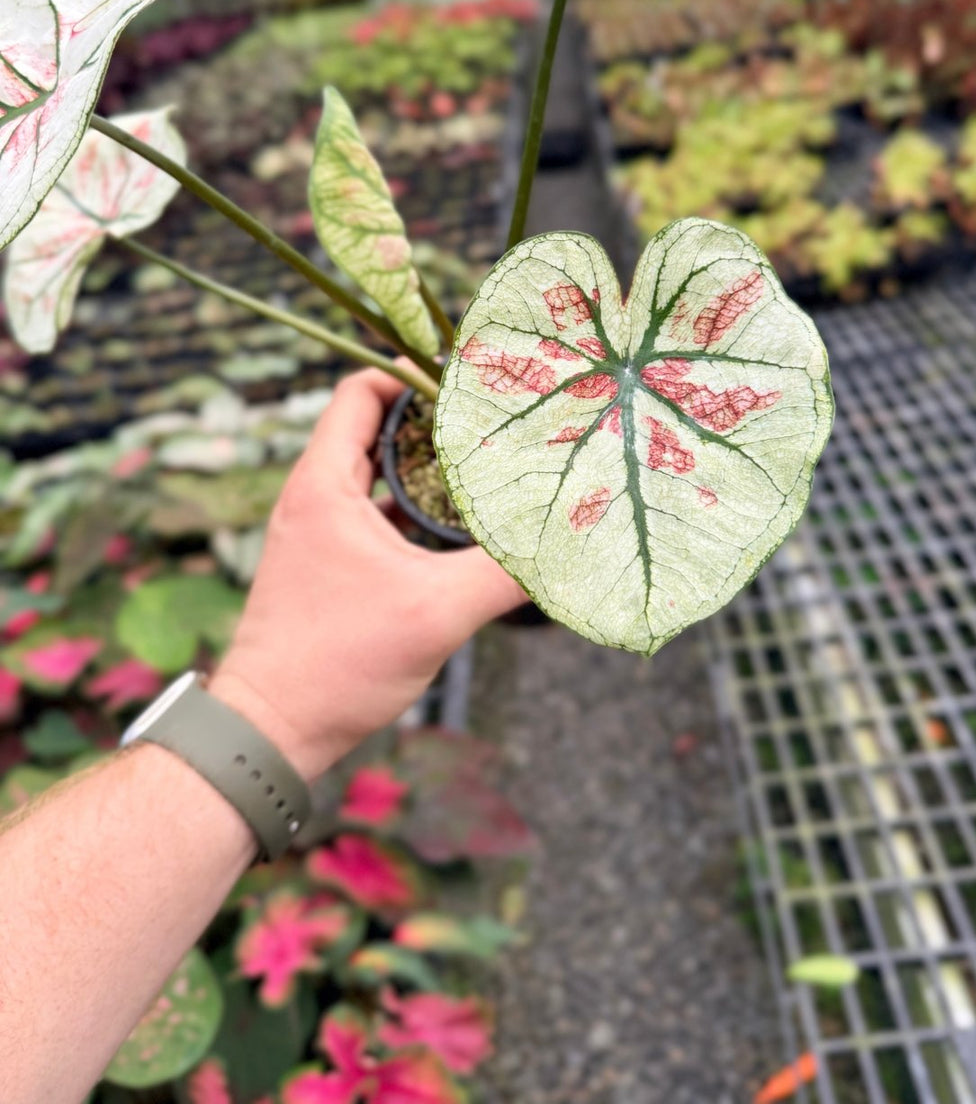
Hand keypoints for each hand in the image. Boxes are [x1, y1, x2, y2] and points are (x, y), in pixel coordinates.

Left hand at [209, 370, 525, 779]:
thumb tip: (572, 541)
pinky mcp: (327, 565)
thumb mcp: (437, 612)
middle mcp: (314, 497)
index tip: (470, 382)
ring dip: (425, 469)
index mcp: (324, 484)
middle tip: (493, 420)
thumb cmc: (338, 666)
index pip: (362, 390)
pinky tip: (457, 529)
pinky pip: (375, 514)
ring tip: (485, 467)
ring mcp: (317, 532)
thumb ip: (507, 571)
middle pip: (374, 426)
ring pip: (377, 475)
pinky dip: (412, 510)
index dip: (414, 374)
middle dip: (433, 420)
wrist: (271, 732)